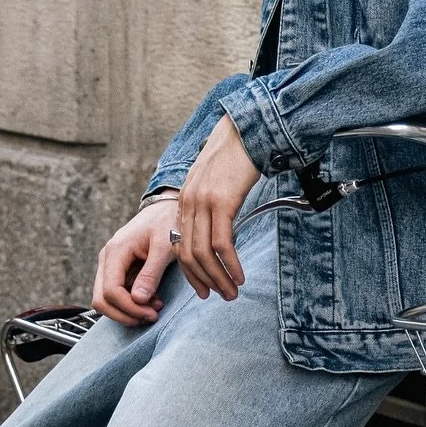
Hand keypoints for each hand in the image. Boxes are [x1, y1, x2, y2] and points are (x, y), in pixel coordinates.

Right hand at [93, 196, 180, 325]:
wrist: (165, 208)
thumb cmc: (167, 222)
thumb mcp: (164, 247)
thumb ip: (151, 273)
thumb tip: (139, 299)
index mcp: (116, 251)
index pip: (110, 291)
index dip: (130, 308)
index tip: (153, 313)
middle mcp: (107, 259)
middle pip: (101, 300)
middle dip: (126, 314)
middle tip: (152, 316)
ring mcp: (110, 265)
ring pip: (105, 300)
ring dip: (128, 311)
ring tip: (154, 308)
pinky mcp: (117, 270)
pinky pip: (115, 295)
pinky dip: (130, 304)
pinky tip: (152, 301)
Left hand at [175, 114, 260, 300]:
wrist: (246, 130)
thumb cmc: (236, 157)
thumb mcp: (215, 183)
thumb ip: (211, 206)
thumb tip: (220, 231)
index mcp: (184, 201)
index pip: (179, 246)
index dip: (190, 273)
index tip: (203, 289)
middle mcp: (188, 204)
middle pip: (188, 255)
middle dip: (204, 281)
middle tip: (220, 296)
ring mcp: (203, 203)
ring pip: (203, 253)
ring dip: (218, 278)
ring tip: (232, 292)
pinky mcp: (221, 201)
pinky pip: (222, 243)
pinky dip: (230, 265)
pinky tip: (239, 275)